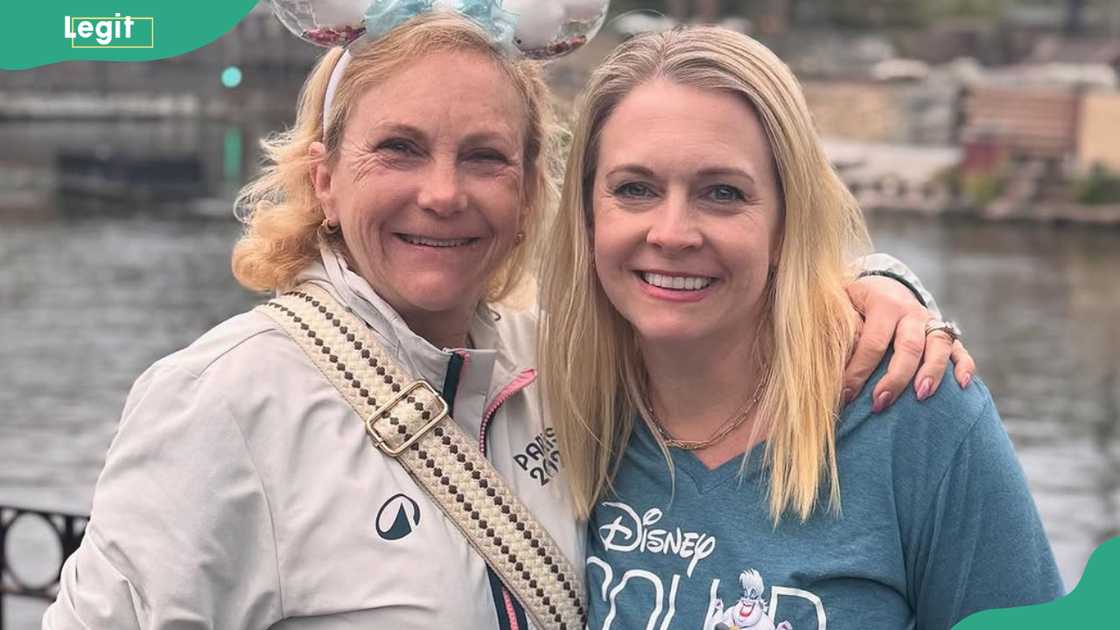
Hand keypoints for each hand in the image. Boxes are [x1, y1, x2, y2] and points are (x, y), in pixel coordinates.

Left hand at [844, 276, 975, 411]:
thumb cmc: (854, 303)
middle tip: (880, 403)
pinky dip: (964, 366)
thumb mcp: (839, 304)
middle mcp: (910, 311)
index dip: (858, 371)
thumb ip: (832, 324)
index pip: (872, 342)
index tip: (845, 395)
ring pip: (939, 345)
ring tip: (921, 396)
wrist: (881, 286)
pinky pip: (959, 349)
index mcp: (882, 303)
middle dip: (895, 378)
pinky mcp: (943, 332)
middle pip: (909, 346)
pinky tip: (961, 385)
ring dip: (932, 372)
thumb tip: (818, 359)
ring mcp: (930, 322)